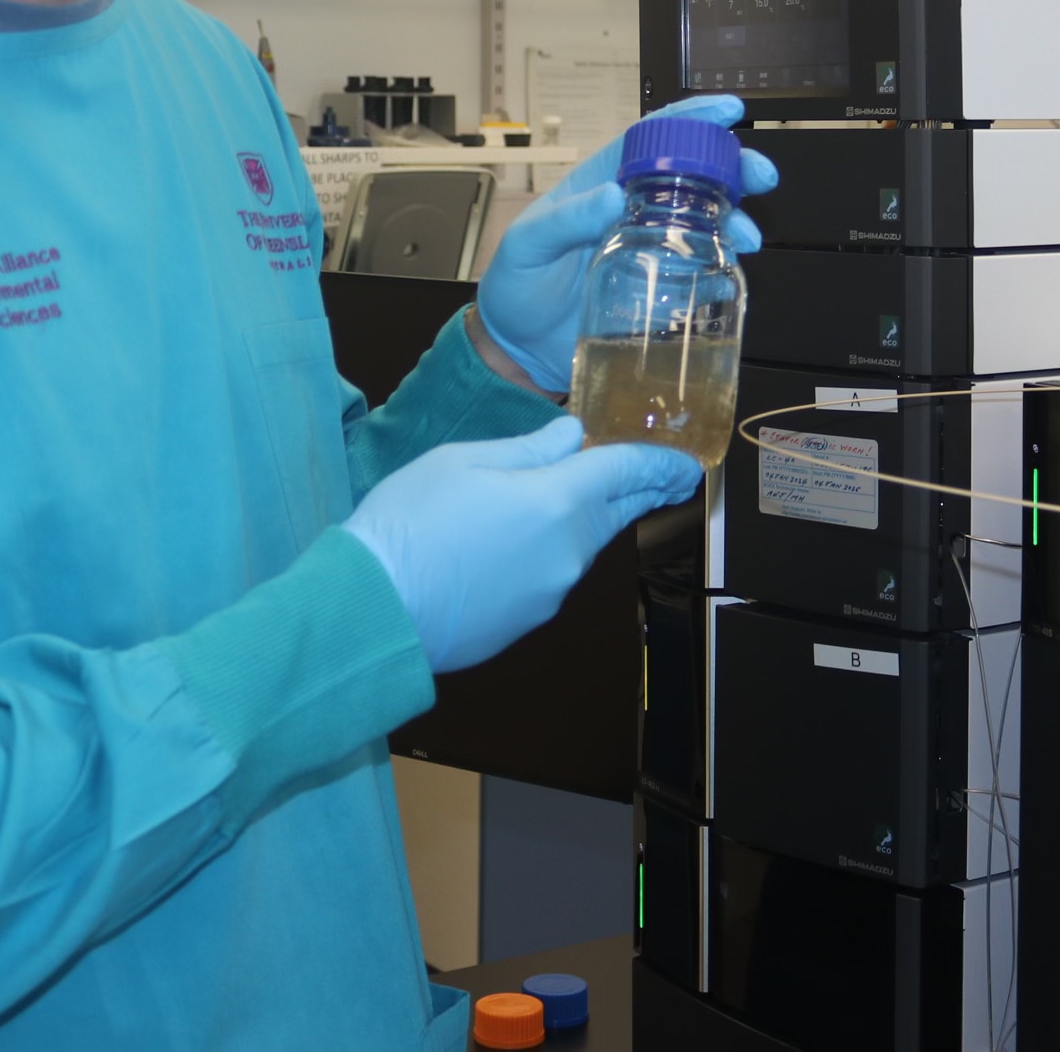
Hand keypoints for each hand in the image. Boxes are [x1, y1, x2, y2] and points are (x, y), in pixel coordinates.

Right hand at [341, 419, 700, 672]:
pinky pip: (552, 575)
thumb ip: (525, 450)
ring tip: (576, 497)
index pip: (626, 472)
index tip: (685, 460)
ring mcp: (550, 592)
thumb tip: (569, 437)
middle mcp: (567, 551)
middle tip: (665, 476)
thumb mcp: (461, 462)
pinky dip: (550, 552)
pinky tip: (517, 544)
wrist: (374, 610)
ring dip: (588, 519)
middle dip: (641, 490)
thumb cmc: (409, 525)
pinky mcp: (527, 621)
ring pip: (583, 545)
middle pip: (615, 512)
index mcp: (557, 501)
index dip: (659, 461)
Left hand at [476, 95, 776, 391]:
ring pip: (705, 223)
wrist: (519, 349)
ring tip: (746, 237)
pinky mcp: (659, 289)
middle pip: (691, 178)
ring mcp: (650, 250)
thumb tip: (612, 193)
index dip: (689, 120)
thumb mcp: (529, 244)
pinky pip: (701, 274)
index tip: (728, 111)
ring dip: (734, 222)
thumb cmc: (516, 285)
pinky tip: (731, 275)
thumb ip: (565, 219)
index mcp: (601, 185)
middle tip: (760, 176)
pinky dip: (723, 271)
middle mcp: (633, 212)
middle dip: (732, 169)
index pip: (649, 140)